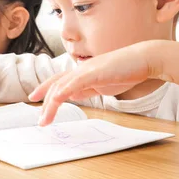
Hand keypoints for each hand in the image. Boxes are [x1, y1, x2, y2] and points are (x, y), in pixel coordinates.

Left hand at [28, 43, 151, 125]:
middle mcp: (81, 69)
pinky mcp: (95, 72)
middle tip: (40, 119)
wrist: (144, 59)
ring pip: (62, 85)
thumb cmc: (127, 71)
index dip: (45, 89)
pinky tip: (57, 100)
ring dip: (51, 103)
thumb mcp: (102, 83)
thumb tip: (74, 95)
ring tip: (45, 119)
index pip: (59, 80)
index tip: (35, 98)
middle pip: (56, 84)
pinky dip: (64, 91)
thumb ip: (87, 88)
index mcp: (83, 72)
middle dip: (45, 101)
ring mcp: (87, 70)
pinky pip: (75, 82)